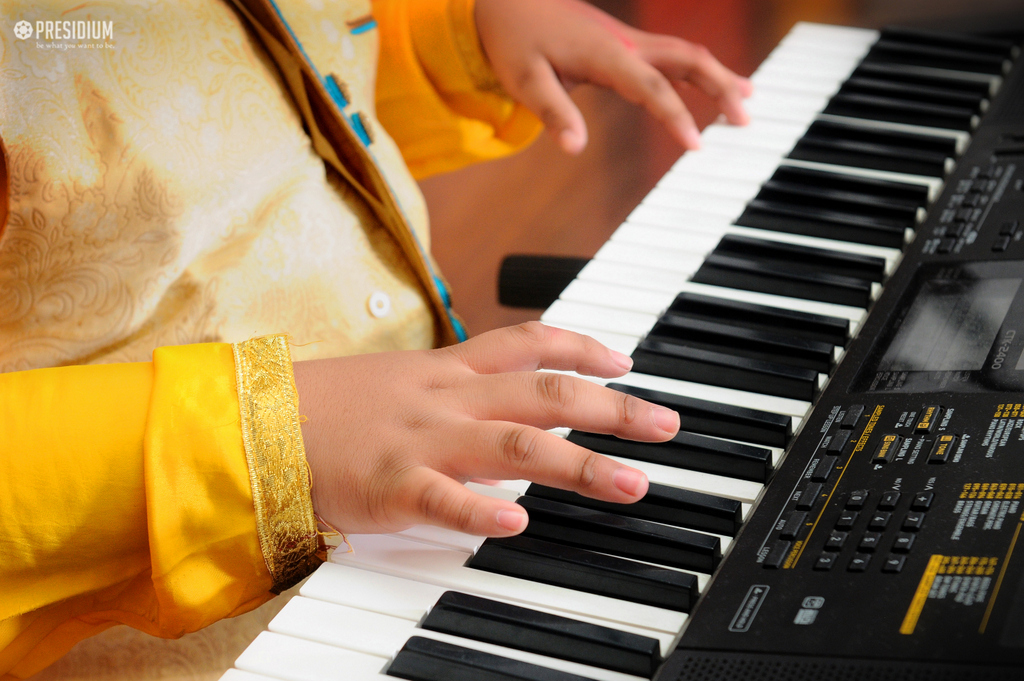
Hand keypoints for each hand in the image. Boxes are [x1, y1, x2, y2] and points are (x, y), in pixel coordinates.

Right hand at [293, 322, 679, 536]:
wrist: (253, 421)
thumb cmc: (328, 406)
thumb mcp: (402, 381)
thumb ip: (457, 387)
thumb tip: (509, 399)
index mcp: (446, 370)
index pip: (529, 343)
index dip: (584, 346)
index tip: (626, 362)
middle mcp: (445, 398)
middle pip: (545, 392)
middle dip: (613, 407)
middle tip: (667, 424)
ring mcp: (420, 440)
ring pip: (514, 445)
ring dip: (579, 464)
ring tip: (632, 482)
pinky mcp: (388, 486)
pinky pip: (441, 499)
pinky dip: (481, 511)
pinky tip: (519, 526)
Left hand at [474, 0, 752, 153]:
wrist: (509, 2)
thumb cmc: (515, 41)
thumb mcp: (524, 81)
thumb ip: (553, 113)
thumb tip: (574, 147)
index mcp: (604, 53)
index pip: (651, 87)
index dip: (675, 115)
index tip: (696, 144)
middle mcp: (625, 43)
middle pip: (687, 59)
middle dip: (720, 86)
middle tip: (746, 119)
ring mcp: (629, 40)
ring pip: (686, 53)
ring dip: (717, 75)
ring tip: (747, 101)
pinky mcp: (625, 43)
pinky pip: (672, 54)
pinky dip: (697, 70)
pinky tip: (713, 85)